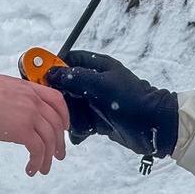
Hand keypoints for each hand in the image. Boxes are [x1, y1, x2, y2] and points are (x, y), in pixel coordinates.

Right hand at [0, 73, 68, 175]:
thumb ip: (12, 95)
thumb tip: (9, 108)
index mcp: (28, 87)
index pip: (56, 99)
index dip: (64, 115)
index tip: (64, 127)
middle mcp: (33, 100)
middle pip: (56, 122)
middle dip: (59, 141)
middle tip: (58, 154)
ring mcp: (30, 114)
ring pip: (49, 138)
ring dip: (48, 156)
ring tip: (44, 168)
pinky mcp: (23, 130)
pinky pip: (38, 149)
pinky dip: (37, 161)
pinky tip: (31, 169)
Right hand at [45, 50, 177, 158]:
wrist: (155, 128)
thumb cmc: (131, 101)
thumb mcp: (102, 85)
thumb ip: (76, 77)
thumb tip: (51, 72)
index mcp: (99, 66)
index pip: (70, 59)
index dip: (54, 66)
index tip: (40, 77)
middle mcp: (95, 82)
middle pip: (66, 85)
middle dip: (60, 98)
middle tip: (60, 108)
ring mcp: (96, 101)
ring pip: (71, 105)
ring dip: (70, 116)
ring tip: (79, 124)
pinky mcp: (98, 119)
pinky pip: (80, 121)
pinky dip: (79, 129)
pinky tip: (84, 134)